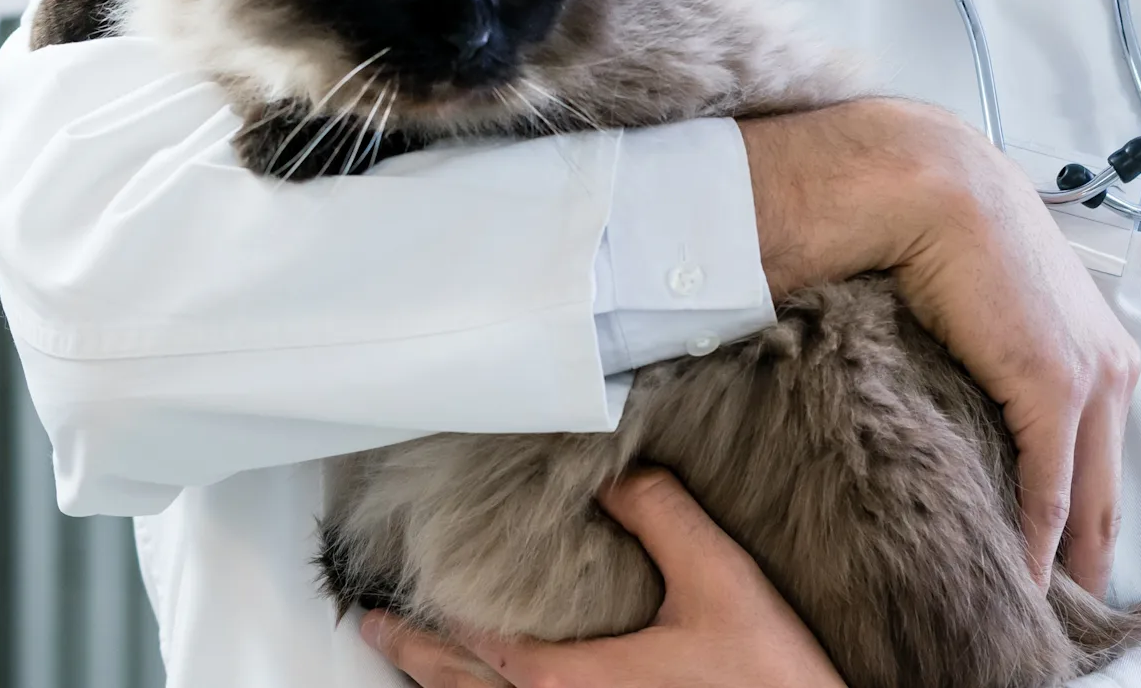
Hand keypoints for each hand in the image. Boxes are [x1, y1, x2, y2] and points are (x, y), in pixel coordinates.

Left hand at [362, 469, 845, 687]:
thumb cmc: (767, 679)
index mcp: (569, 683)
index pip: (474, 648)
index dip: (426, 622)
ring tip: (420, 662)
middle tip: (374, 629)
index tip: (385, 603)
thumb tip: (615, 474)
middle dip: (416, 657)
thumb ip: (660, 516)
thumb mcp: (718, 580)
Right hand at [738, 99, 1140, 593]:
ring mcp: (1090, 382)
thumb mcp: (995, 312)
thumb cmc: (954, 238)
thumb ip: (1001, 360)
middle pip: (1109, 491)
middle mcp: (1112, 370)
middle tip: (1070, 613)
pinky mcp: (1056, 391)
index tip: (1070, 565)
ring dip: (1065, 560)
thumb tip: (974, 400)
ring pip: (1087, 499)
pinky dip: (1035, 540)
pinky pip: (1050, 489)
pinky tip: (1021, 580)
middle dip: (1091, 556)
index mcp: (1101, 351)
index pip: (1103, 458)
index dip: (1088, 517)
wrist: (939, 191)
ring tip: (1040, 611)